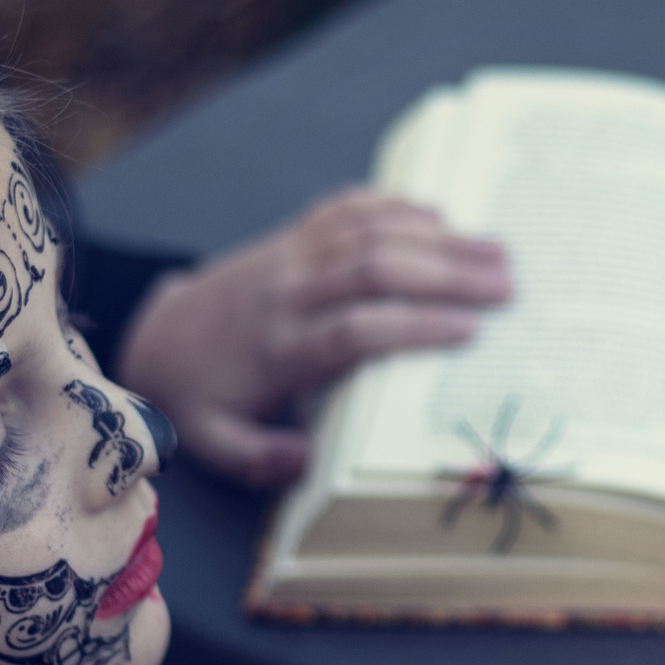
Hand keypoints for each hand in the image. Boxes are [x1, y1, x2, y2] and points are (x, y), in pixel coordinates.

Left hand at [114, 188, 510, 486]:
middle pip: (371, 270)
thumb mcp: (216, 445)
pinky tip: (439, 213)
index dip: (411, 326)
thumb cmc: (199, 398)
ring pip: (367, 233)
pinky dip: (393, 204)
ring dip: (436, 237)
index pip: (352, 330)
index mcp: (276, 349)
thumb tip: (307, 460)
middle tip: (506, 284)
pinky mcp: (290, 238)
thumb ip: (258, 459)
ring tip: (496, 249)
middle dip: (444, 274)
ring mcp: (288, 257)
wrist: (157, 341)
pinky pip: (344, 209)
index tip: (469, 332)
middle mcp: (286, 294)